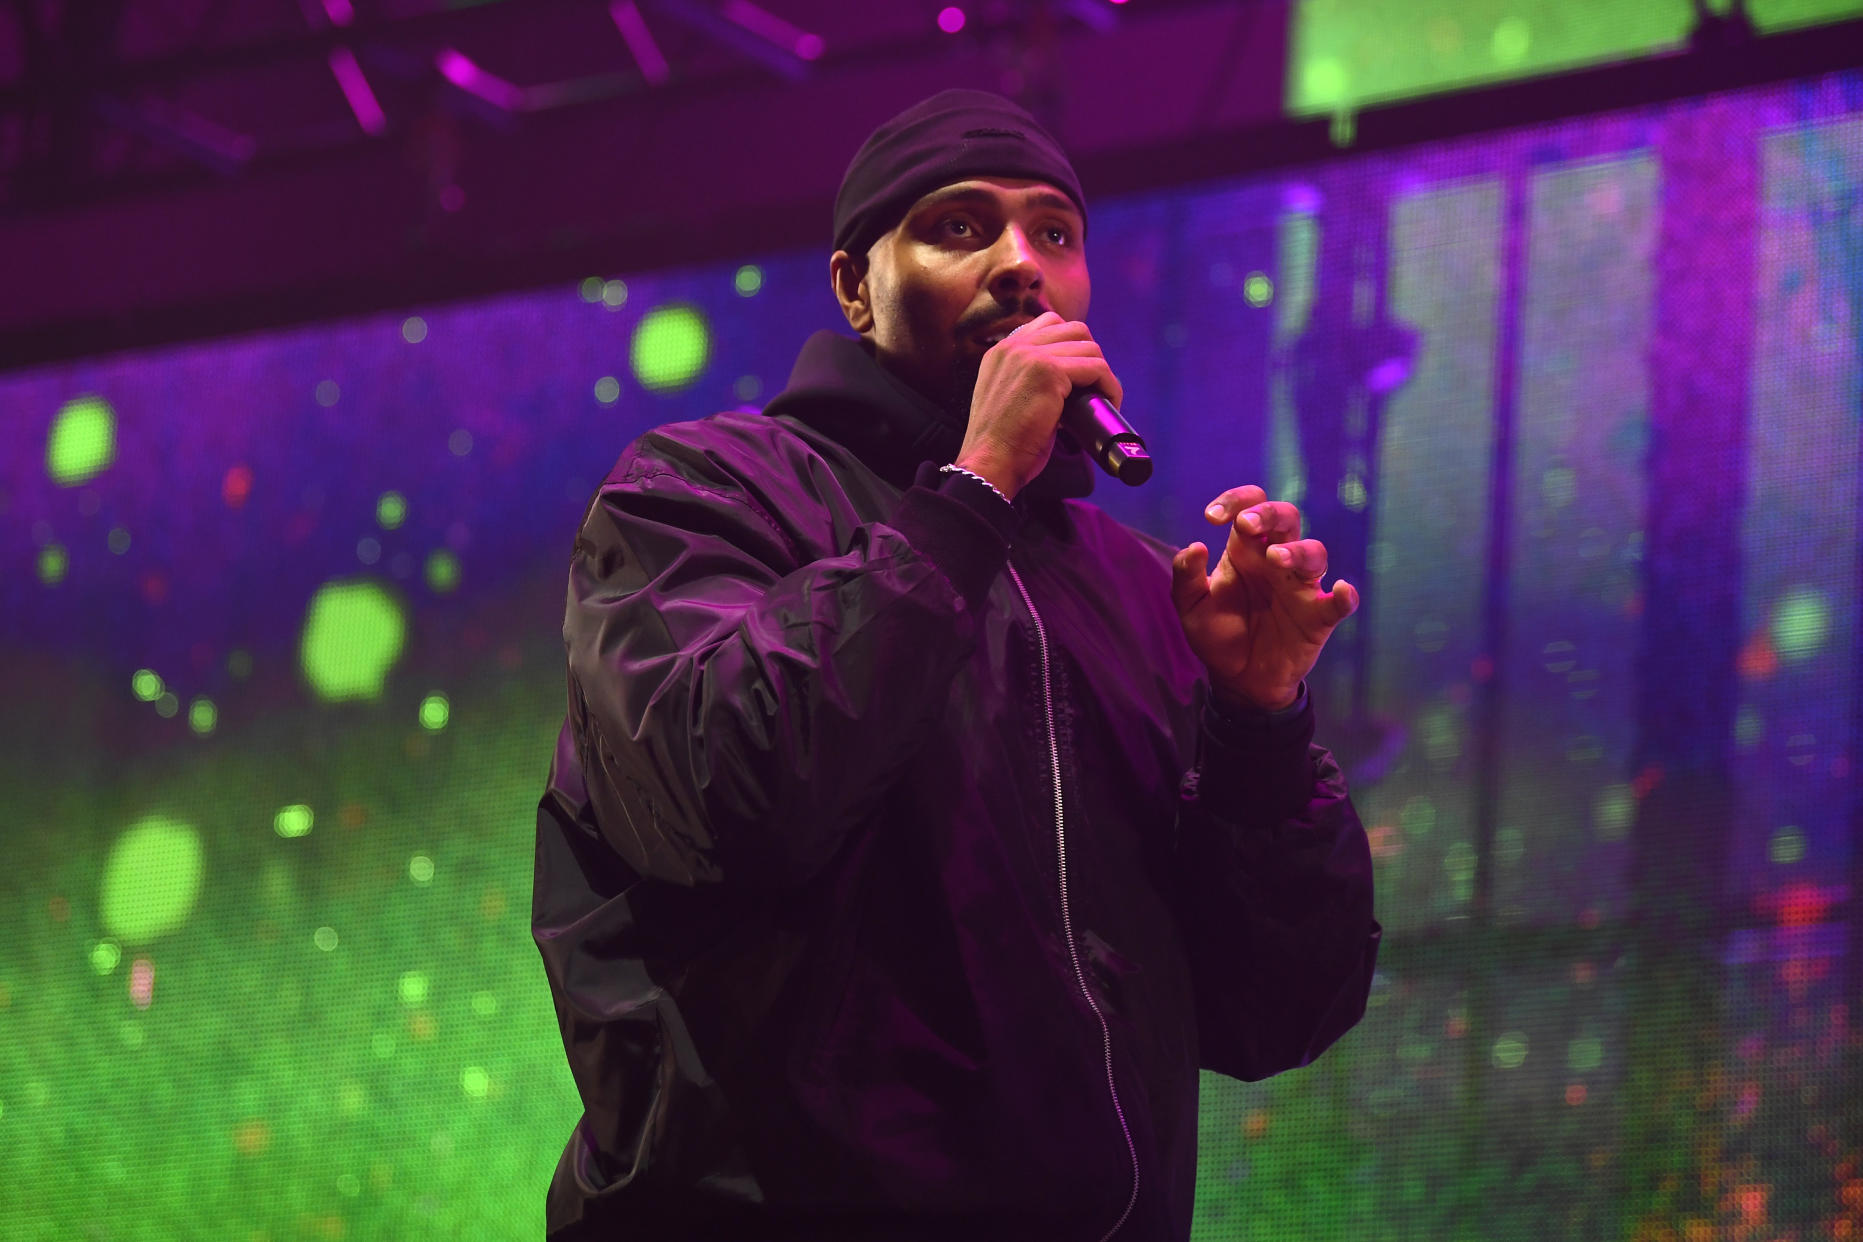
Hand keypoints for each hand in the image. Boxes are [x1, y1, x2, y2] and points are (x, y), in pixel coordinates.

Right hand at [955, 312, 1123, 499]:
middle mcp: (1014, 346)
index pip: (1049, 324)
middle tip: (1094, 386)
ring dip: (1103, 372)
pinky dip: (1110, 385)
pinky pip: (1096, 367)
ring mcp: (1030, 355)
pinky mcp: (1049, 372)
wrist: (990, 462)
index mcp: (1001, 350)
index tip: (1080, 373)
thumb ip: (1024, 380)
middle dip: (1091, 355)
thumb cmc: (1002, 444)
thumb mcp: (1007, 398)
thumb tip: (1066, 381)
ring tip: (1104, 398)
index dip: (1072, 345)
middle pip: (1074, 329)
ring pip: (1089, 347)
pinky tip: (1109, 402)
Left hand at [1169, 486, 1358, 711]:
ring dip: (1297, 551)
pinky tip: (1341, 591)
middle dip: (1268, 513)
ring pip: (1314, 552)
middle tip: (1246, 524)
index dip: (1234, 501)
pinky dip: (1344, 596)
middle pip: (1286, 518)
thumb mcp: (1190, 608)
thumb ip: (1187, 577)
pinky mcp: (1318, 617)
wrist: (1237, 680)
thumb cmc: (1217, 635)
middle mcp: (1275, 561)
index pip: (1248, 508)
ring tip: (1276, 558)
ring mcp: (1300, 587)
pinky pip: (1338, 604)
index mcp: (1245, 551)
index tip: (1212, 516)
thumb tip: (1196, 546)